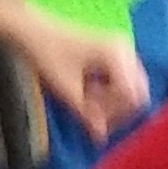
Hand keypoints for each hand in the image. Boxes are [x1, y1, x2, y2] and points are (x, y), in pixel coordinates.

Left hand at [13, 13, 154, 138]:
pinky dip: (108, 92)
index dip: (114, 115)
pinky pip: (122, 81)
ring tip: (85, 101)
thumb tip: (100, 137)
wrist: (31, 31)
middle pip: (136, 93)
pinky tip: (88, 91)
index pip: (131, 96)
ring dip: (111, 101)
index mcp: (117, 55)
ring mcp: (121, 50)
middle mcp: (125, 50)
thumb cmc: (46, 54)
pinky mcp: (114, 54)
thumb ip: (86, 114)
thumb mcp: (66, 89)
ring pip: (130, 88)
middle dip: (115, 109)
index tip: (93, 121)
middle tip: (91, 115)